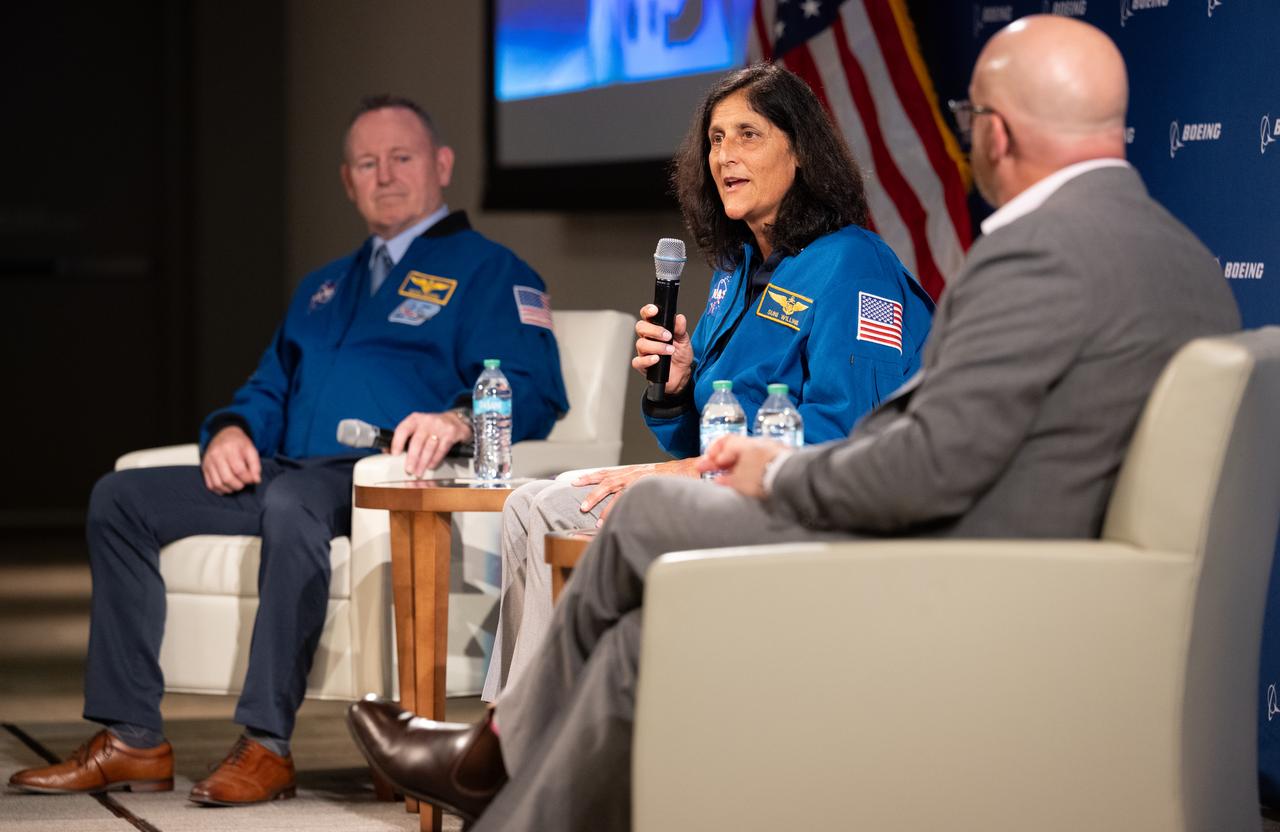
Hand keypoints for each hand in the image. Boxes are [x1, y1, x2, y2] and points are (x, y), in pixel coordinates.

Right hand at [201, 426, 261, 494]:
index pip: (239, 470)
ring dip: (229, 489)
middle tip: (244, 483)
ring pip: (218, 484)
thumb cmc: (239, 444)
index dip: (248, 479)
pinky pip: (210, 485)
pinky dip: (220, 490)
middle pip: (227, 478)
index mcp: (229, 449)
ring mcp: (208, 462)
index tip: (252, 480)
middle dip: (239, 485)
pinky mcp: (204, 468)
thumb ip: (255, 465)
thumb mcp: (251, 450)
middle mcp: (216, 455)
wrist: (223, 434)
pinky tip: (227, 487)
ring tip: (236, 485)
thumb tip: (256, 480)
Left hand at [390, 410, 472, 477]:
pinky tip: (430, 466)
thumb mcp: (417, 427)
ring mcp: (439, 427)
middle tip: (409, 470)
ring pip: (429, 447)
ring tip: (418, 472)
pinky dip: (435, 460)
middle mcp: (426, 421)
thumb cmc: (431, 426)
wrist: (455, 420)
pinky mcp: (451, 433)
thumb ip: (403, 437)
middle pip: (417, 441)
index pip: (403, 429)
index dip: (397, 442)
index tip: (395, 454)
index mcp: (415, 419)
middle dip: (412, 458)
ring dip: (423, 462)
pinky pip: (441, 449)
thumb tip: (386, 450)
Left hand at [572, 458, 700, 524]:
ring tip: (597, 520)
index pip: (607, 472)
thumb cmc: (672, 475)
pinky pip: (630, 498)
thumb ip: (638, 486)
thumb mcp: (650, 477)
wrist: (690, 469)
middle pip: (607, 480)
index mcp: (632, 471)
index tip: (576, 481)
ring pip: (617, 489)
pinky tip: (615, 520)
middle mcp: (634, 473)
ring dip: (605, 506)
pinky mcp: (648, 487)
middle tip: (581, 505)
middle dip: (592, 491)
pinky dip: (621, 509)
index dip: (591, 476)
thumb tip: (626, 500)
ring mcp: (640, 480)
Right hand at [630, 304, 692, 395]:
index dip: (648, 311)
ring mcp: (644, 351)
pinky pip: (638, 361)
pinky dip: (647, 360)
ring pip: (641, 344)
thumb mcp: (684, 340)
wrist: (681, 374)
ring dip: (657, 347)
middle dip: (654, 330)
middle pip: (641, 327)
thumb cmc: (680, 355)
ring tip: (669, 351)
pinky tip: (657, 359)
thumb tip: (679, 318)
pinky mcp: (643, 365)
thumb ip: (681, 329)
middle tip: (667, 336)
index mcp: (656, 328)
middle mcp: (647, 338)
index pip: (647, 315)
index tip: (655, 310)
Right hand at [696, 435, 786, 499]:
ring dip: (737, 464)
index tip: (705, 464)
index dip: (712, 453)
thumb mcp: (738, 481)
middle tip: (711, 469)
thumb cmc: (763, 476)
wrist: (791, 480)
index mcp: (745, 444)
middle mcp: (759, 443)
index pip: (724, 443)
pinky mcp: (782, 459)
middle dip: (722, 460)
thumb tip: (718, 480)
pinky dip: (750, 467)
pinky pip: (761, 460)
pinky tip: (748, 477)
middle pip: (736, 448)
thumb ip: (726, 480)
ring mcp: (772, 449)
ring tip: (729, 476)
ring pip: (749, 454)